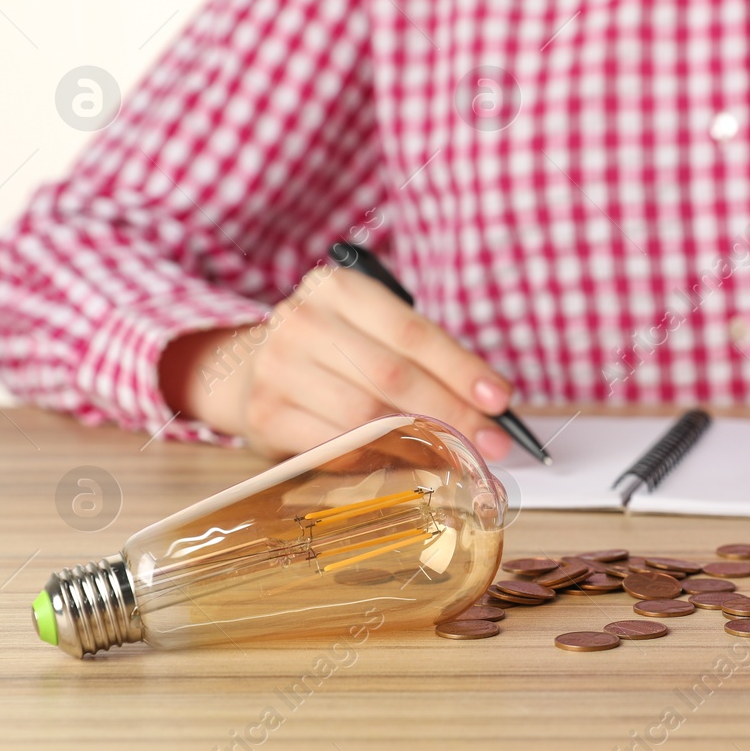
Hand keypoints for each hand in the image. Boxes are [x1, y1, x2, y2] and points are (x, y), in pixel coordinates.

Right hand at [158, 265, 515, 459]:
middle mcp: (302, 322)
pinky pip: (337, 447)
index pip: (413, 333)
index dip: (462, 369)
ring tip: (457, 454)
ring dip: (421, 442)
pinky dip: (380, 459)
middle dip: (452, 412)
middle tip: (492, 441)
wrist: (248, 367)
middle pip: (393, 376)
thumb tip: (488, 404)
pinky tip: (409, 462)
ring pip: (365, 416)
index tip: (500, 399)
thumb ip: (424, 358)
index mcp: (338, 288)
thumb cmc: (333, 349)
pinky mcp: (266, 416)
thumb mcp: (373, 330)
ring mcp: (278, 369)